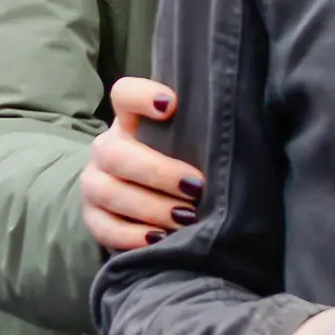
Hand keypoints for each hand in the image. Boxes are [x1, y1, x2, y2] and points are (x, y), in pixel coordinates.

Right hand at [81, 73, 205, 255]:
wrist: (143, 204)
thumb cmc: (179, 169)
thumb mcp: (187, 148)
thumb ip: (200, 138)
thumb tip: (242, 142)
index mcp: (130, 122)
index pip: (124, 95)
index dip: (142, 96)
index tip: (170, 105)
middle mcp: (106, 149)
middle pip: (115, 152)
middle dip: (157, 171)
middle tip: (195, 187)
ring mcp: (95, 183)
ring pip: (108, 191)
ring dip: (150, 206)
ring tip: (185, 219)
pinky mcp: (92, 218)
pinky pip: (104, 227)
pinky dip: (132, 235)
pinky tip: (160, 239)